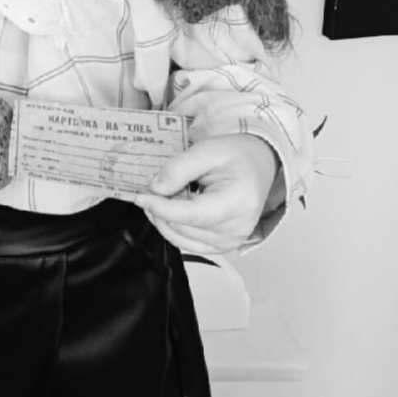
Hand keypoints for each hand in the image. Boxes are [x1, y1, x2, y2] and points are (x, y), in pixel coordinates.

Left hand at [133, 134, 279, 255]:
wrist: (257, 166)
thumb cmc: (237, 157)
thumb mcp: (207, 150)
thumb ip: (179, 168)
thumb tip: (156, 188)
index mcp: (238, 202)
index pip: (193, 215)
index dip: (162, 208)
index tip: (140, 196)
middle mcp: (236, 228)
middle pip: (182, 227)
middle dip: (159, 208)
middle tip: (153, 187)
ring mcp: (229, 241)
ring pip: (179, 237)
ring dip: (164, 218)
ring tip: (167, 195)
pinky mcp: (222, 246)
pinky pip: (186, 243)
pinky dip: (172, 227)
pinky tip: (172, 209)